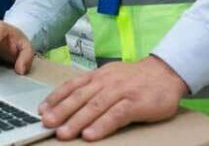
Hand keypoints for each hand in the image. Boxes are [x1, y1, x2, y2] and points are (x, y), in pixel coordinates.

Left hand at [39, 56, 188, 140]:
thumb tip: (69, 100)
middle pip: (80, 97)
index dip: (56, 98)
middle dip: (61, 111)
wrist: (166, 73)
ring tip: (63, 133)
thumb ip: (93, 86)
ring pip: (95, 106)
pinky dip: (102, 126)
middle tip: (46, 123)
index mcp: (98, 76)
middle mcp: (107, 82)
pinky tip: (91, 135)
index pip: (72, 86)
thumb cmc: (136, 79)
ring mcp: (121, 92)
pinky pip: (116, 115)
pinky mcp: (135, 103)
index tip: (41, 110)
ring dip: (77, 121)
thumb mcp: (111, 76)